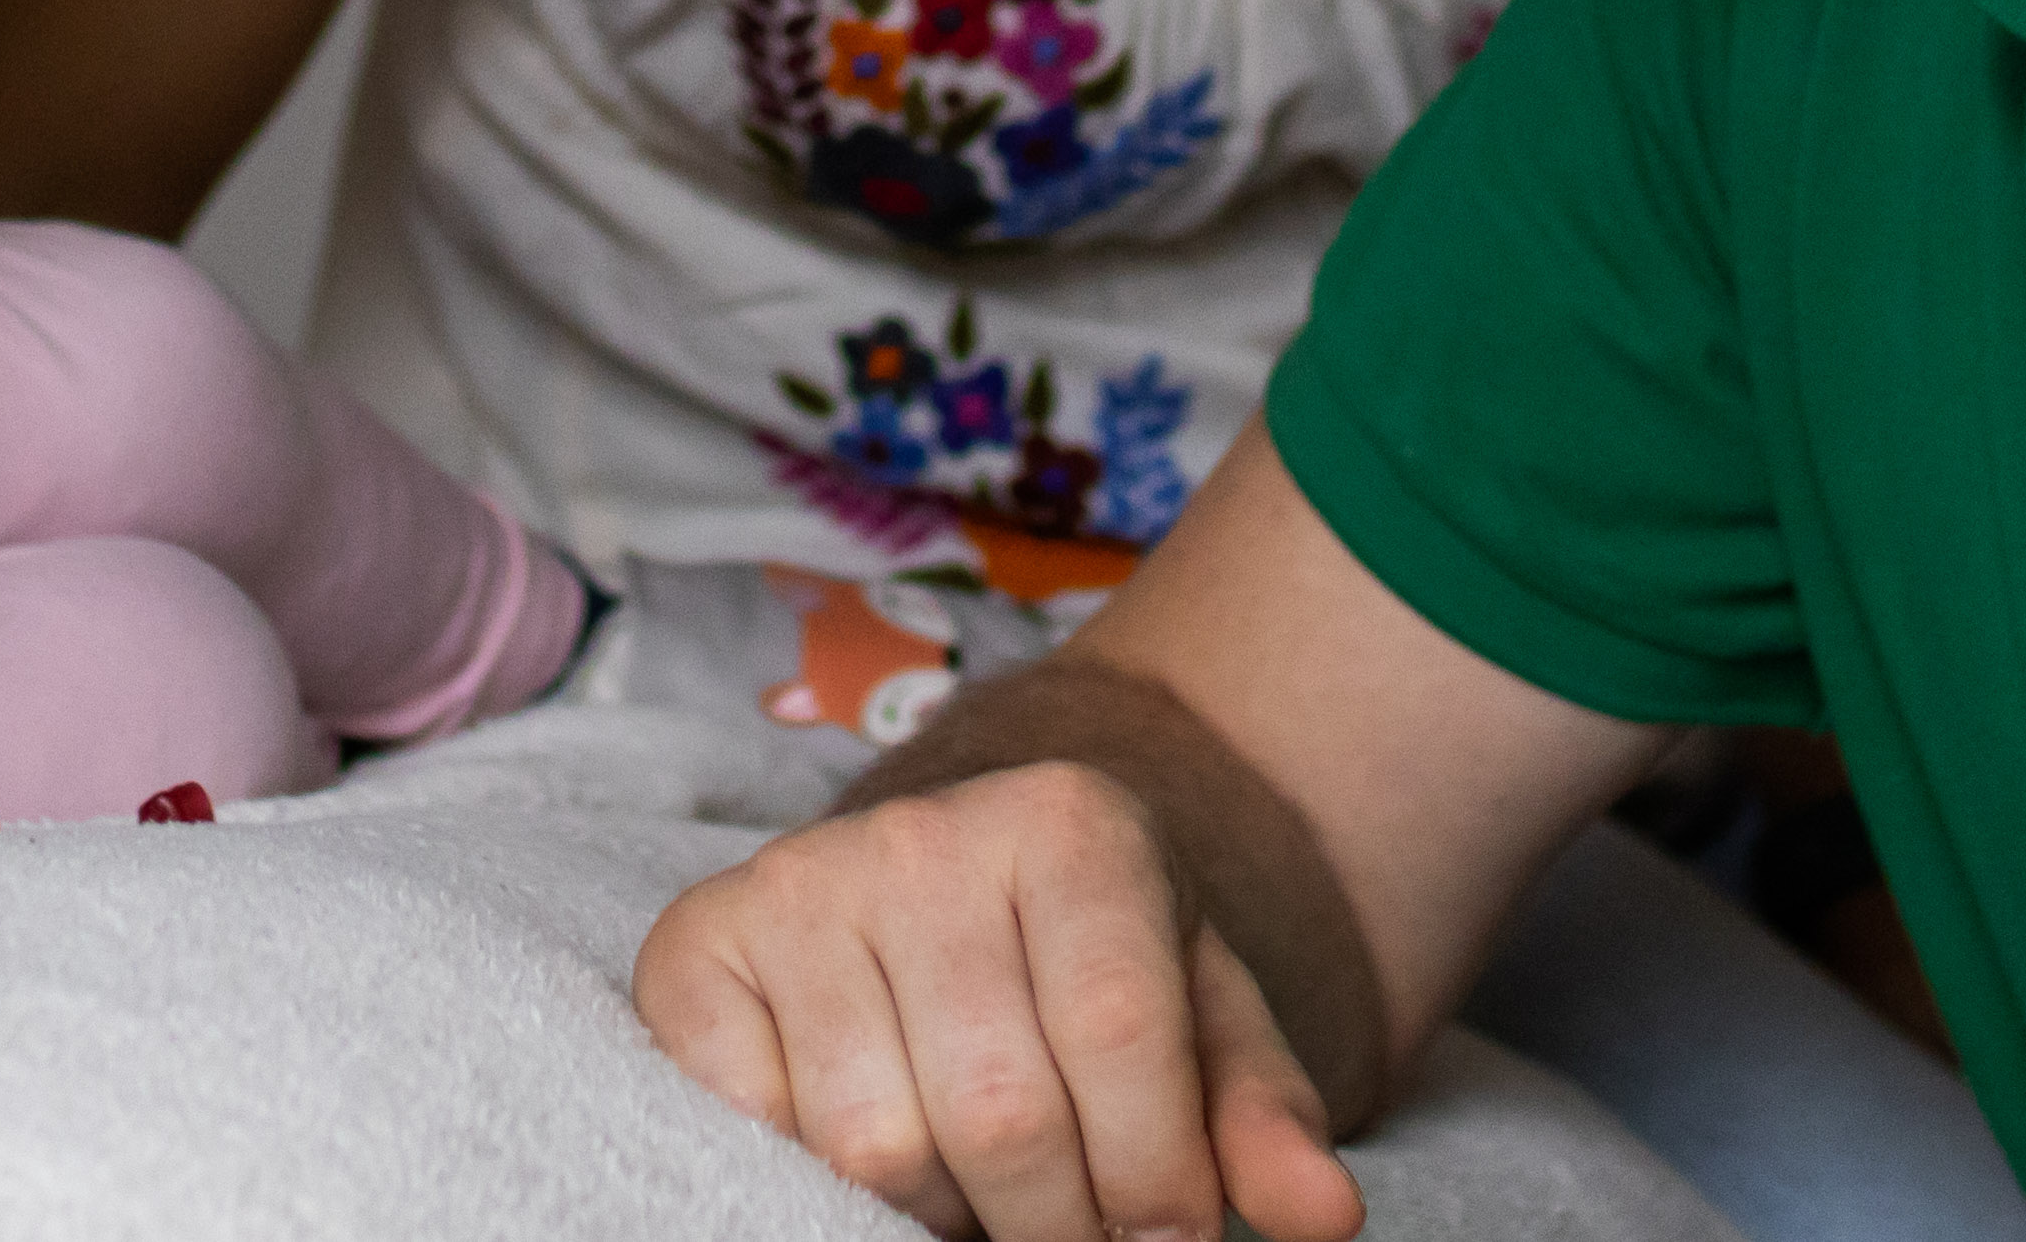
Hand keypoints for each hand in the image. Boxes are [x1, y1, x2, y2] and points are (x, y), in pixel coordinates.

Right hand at [634, 760, 1365, 1241]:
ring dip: (941, 1211)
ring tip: (976, 1182)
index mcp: (1071, 826)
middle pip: (998, 1114)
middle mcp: (924, 833)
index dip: (1152, 1179)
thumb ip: (1259, 1119)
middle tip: (1069, 1223)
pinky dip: (815, 1176)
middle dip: (1053, 1221)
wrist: (954, 887)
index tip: (1166, 1230)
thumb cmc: (1091, 971)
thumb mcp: (1198, 1024)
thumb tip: (1327, 1215)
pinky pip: (753, 1127)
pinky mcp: (698, 945)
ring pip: (878, 1145)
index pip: (1118, 1039)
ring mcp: (799, 883)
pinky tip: (874, 1137)